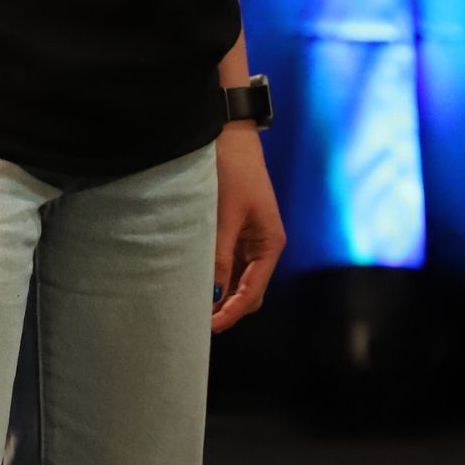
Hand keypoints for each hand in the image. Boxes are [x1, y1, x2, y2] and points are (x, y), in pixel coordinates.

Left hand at [211, 125, 284, 331]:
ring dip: (221, 294)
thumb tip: (214, 295)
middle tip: (198, 320)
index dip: (233, 312)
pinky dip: (216, 276)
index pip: (253, 292)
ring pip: (238, 281)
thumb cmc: (232, 171)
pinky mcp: (236, 232)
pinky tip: (196, 281)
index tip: (209, 326)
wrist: (228, 137)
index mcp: (270, 244)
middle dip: (229, 308)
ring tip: (194, 305)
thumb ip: (219, 256)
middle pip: (250, 292)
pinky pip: (229, 264)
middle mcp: (264, 247)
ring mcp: (250, 241)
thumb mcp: (224, 216)